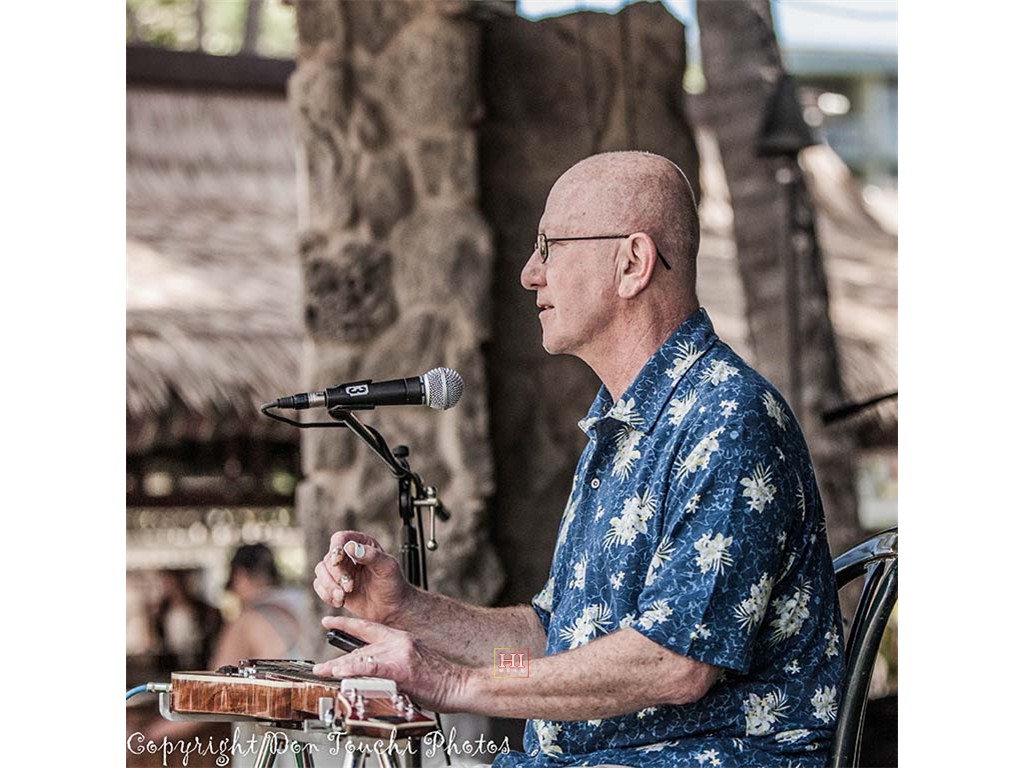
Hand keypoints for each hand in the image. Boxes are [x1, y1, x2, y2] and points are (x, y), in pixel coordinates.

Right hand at [313, 531, 410, 623]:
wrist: (393, 609)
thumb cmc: (393, 585)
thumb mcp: (387, 568)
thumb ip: (371, 555)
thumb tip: (350, 547)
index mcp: (363, 544)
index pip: (340, 538)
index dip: (336, 548)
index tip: (338, 561)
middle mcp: (349, 555)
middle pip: (328, 558)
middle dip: (335, 574)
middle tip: (349, 587)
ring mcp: (341, 571)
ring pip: (321, 571)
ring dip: (329, 585)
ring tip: (342, 597)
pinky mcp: (335, 586)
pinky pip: (319, 586)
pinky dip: (326, 594)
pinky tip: (339, 602)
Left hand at [313, 616, 468, 712]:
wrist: (460, 684)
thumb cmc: (439, 680)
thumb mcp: (412, 667)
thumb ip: (391, 666)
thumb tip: (371, 676)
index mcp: (400, 639)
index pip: (368, 628)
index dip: (346, 624)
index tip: (329, 621)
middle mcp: (398, 641)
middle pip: (360, 647)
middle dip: (338, 659)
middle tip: (320, 667)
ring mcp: (400, 653)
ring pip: (362, 658)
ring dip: (340, 668)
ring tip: (324, 673)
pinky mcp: (401, 668)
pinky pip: (371, 668)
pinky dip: (354, 671)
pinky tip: (342, 674)